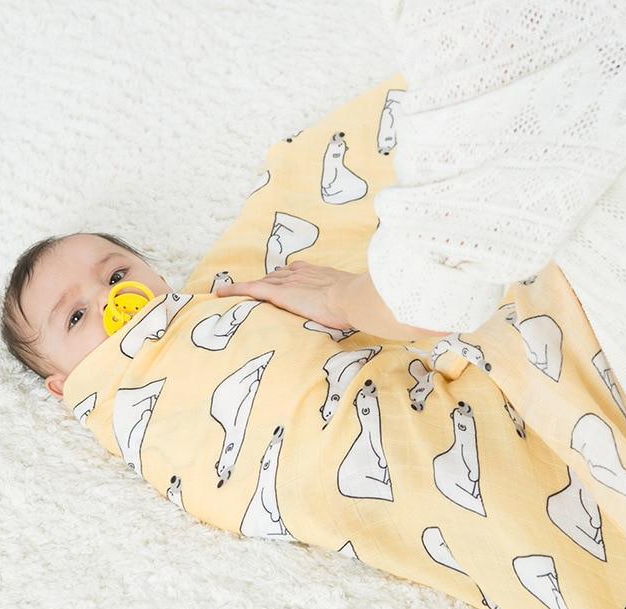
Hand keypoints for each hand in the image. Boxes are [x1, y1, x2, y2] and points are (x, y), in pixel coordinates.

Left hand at [215, 260, 450, 341]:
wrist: (361, 300)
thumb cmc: (371, 303)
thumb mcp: (373, 303)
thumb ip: (380, 306)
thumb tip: (406, 317)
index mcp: (326, 277)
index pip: (303, 274)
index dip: (292, 276)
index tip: (286, 277)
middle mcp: (306, 275)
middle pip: (281, 275)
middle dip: (267, 280)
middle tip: (250, 287)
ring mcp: (293, 283)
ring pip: (263, 283)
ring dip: (247, 289)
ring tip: (226, 293)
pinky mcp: (281, 293)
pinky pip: (251, 291)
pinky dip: (234, 292)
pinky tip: (218, 294)